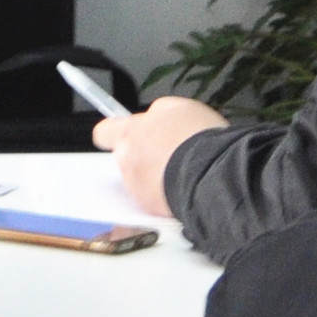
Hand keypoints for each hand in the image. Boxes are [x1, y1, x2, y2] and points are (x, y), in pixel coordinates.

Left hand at [93, 96, 228, 219]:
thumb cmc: (199, 138)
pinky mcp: (149, 208)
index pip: (104, 132)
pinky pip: (152, 199)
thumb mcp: (180, 108)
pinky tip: (182, 186)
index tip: (124, 134)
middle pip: (125, 157)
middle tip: (164, 153)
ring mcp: (136, 186)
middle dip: (140, 156)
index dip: (114, 133)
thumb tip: (154, 116)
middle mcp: (127, 160)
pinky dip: (164, 194)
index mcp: (130, 132)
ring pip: (139, 179)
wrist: (212, 172)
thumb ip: (159, 113)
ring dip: (153, 176)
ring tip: (179, 171)